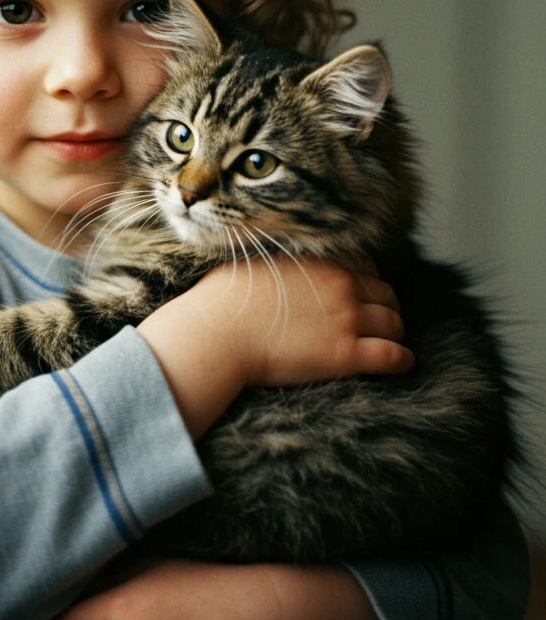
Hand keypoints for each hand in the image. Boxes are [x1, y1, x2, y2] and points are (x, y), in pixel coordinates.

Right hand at [138, 255, 413, 436]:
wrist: (217, 333)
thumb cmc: (224, 297)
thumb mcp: (254, 258)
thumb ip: (281, 256)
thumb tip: (279, 258)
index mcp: (323, 260)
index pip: (365, 266)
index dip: (365, 281)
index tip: (360, 294)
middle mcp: (342, 285)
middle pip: (385, 293)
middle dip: (384, 306)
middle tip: (377, 320)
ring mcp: (347, 320)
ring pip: (394, 323)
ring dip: (394, 331)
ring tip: (389, 342)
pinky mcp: (345, 355)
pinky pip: (392, 356)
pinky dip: (402, 360)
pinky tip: (402, 363)